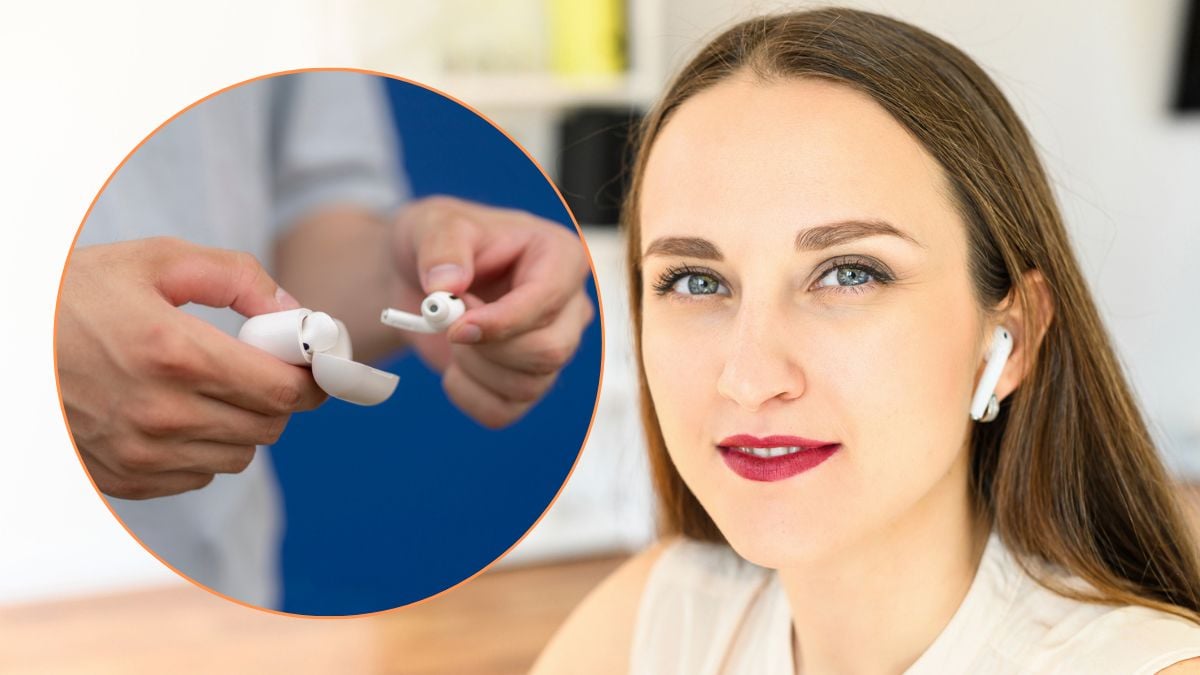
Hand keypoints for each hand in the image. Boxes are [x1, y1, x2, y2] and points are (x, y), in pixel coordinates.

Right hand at [56, 237, 326, 498]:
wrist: (11, 343)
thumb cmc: (83, 293)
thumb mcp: (159, 260)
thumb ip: (238, 278)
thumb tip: (294, 314)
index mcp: (174, 353)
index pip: (281, 390)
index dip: (312, 379)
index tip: (314, 364)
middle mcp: (159, 413)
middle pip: (269, 426)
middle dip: (280, 396)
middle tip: (265, 368)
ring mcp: (139, 453)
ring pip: (239, 455)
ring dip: (245, 424)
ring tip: (217, 387)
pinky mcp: (123, 478)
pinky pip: (200, 475)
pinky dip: (207, 447)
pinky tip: (182, 412)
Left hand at [391, 196, 594, 427]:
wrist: (420, 277)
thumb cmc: (439, 242)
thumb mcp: (434, 224)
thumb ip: (441, 247)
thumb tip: (446, 285)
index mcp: (560, 257)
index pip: (548, 300)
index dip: (504, 320)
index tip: (457, 326)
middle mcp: (567, 306)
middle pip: (551, 351)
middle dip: (488, 348)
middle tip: (448, 324)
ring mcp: (553, 347)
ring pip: (529, 385)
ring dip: (473, 369)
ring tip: (449, 334)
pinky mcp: (528, 380)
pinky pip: (505, 411)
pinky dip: (468, 396)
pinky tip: (453, 367)